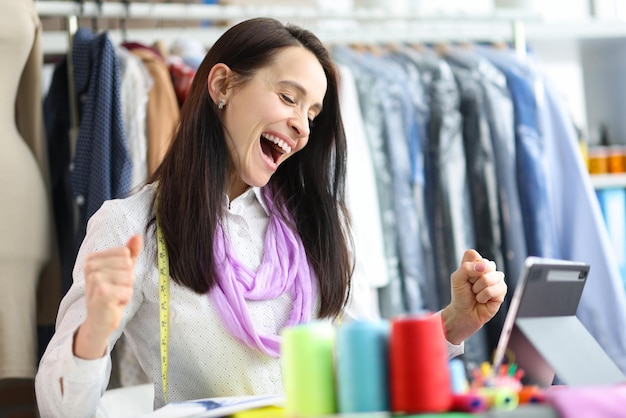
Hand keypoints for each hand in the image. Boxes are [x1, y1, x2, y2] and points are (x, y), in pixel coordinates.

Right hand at [73, 234, 142, 358]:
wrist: (99, 320)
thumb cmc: (111, 293)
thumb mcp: (121, 270)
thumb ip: (130, 252)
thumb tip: (138, 235)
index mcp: (93, 258)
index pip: (125, 253)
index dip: (126, 268)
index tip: (114, 279)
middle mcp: (90, 267)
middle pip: (128, 264)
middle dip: (127, 280)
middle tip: (115, 289)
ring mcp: (95, 280)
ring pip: (129, 277)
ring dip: (126, 290)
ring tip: (114, 296)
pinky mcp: (102, 294)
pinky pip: (128, 290)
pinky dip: (125, 299)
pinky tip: (114, 303)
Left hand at [441, 249, 506, 344]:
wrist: (464, 312)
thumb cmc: (461, 295)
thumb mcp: (457, 278)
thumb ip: (467, 268)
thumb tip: (484, 266)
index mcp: (476, 262)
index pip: (473, 255)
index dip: (466, 267)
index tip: (464, 277)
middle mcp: (488, 268)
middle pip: (483, 264)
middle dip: (473, 279)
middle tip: (471, 286)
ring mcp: (497, 278)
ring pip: (488, 278)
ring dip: (478, 289)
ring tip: (477, 294)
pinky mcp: (502, 290)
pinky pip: (492, 290)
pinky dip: (483, 297)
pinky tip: (483, 300)